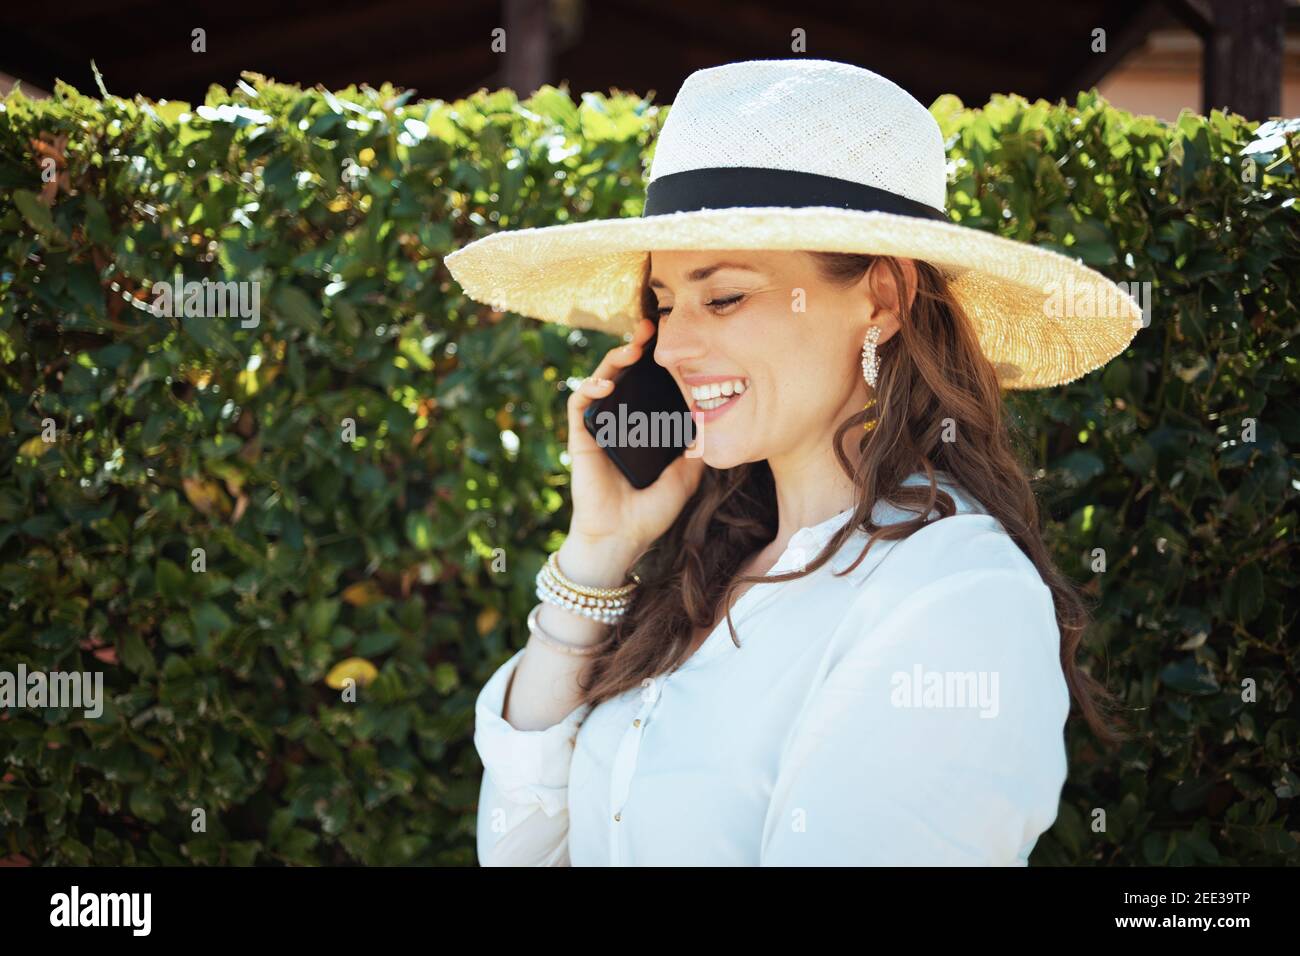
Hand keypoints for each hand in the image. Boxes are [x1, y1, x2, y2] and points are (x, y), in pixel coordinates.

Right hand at [564, 317, 705, 569]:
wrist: (622, 538)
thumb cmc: (650, 513)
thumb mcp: (685, 477)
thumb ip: (696, 451)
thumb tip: (713, 425)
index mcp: (642, 429)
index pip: (647, 387)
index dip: (656, 363)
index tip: (673, 341)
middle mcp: (619, 423)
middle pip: (624, 376)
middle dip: (635, 349)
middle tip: (650, 329)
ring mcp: (599, 428)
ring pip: (600, 381)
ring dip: (613, 360)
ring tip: (631, 348)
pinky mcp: (580, 437)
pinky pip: (579, 404)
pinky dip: (590, 387)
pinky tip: (605, 383)